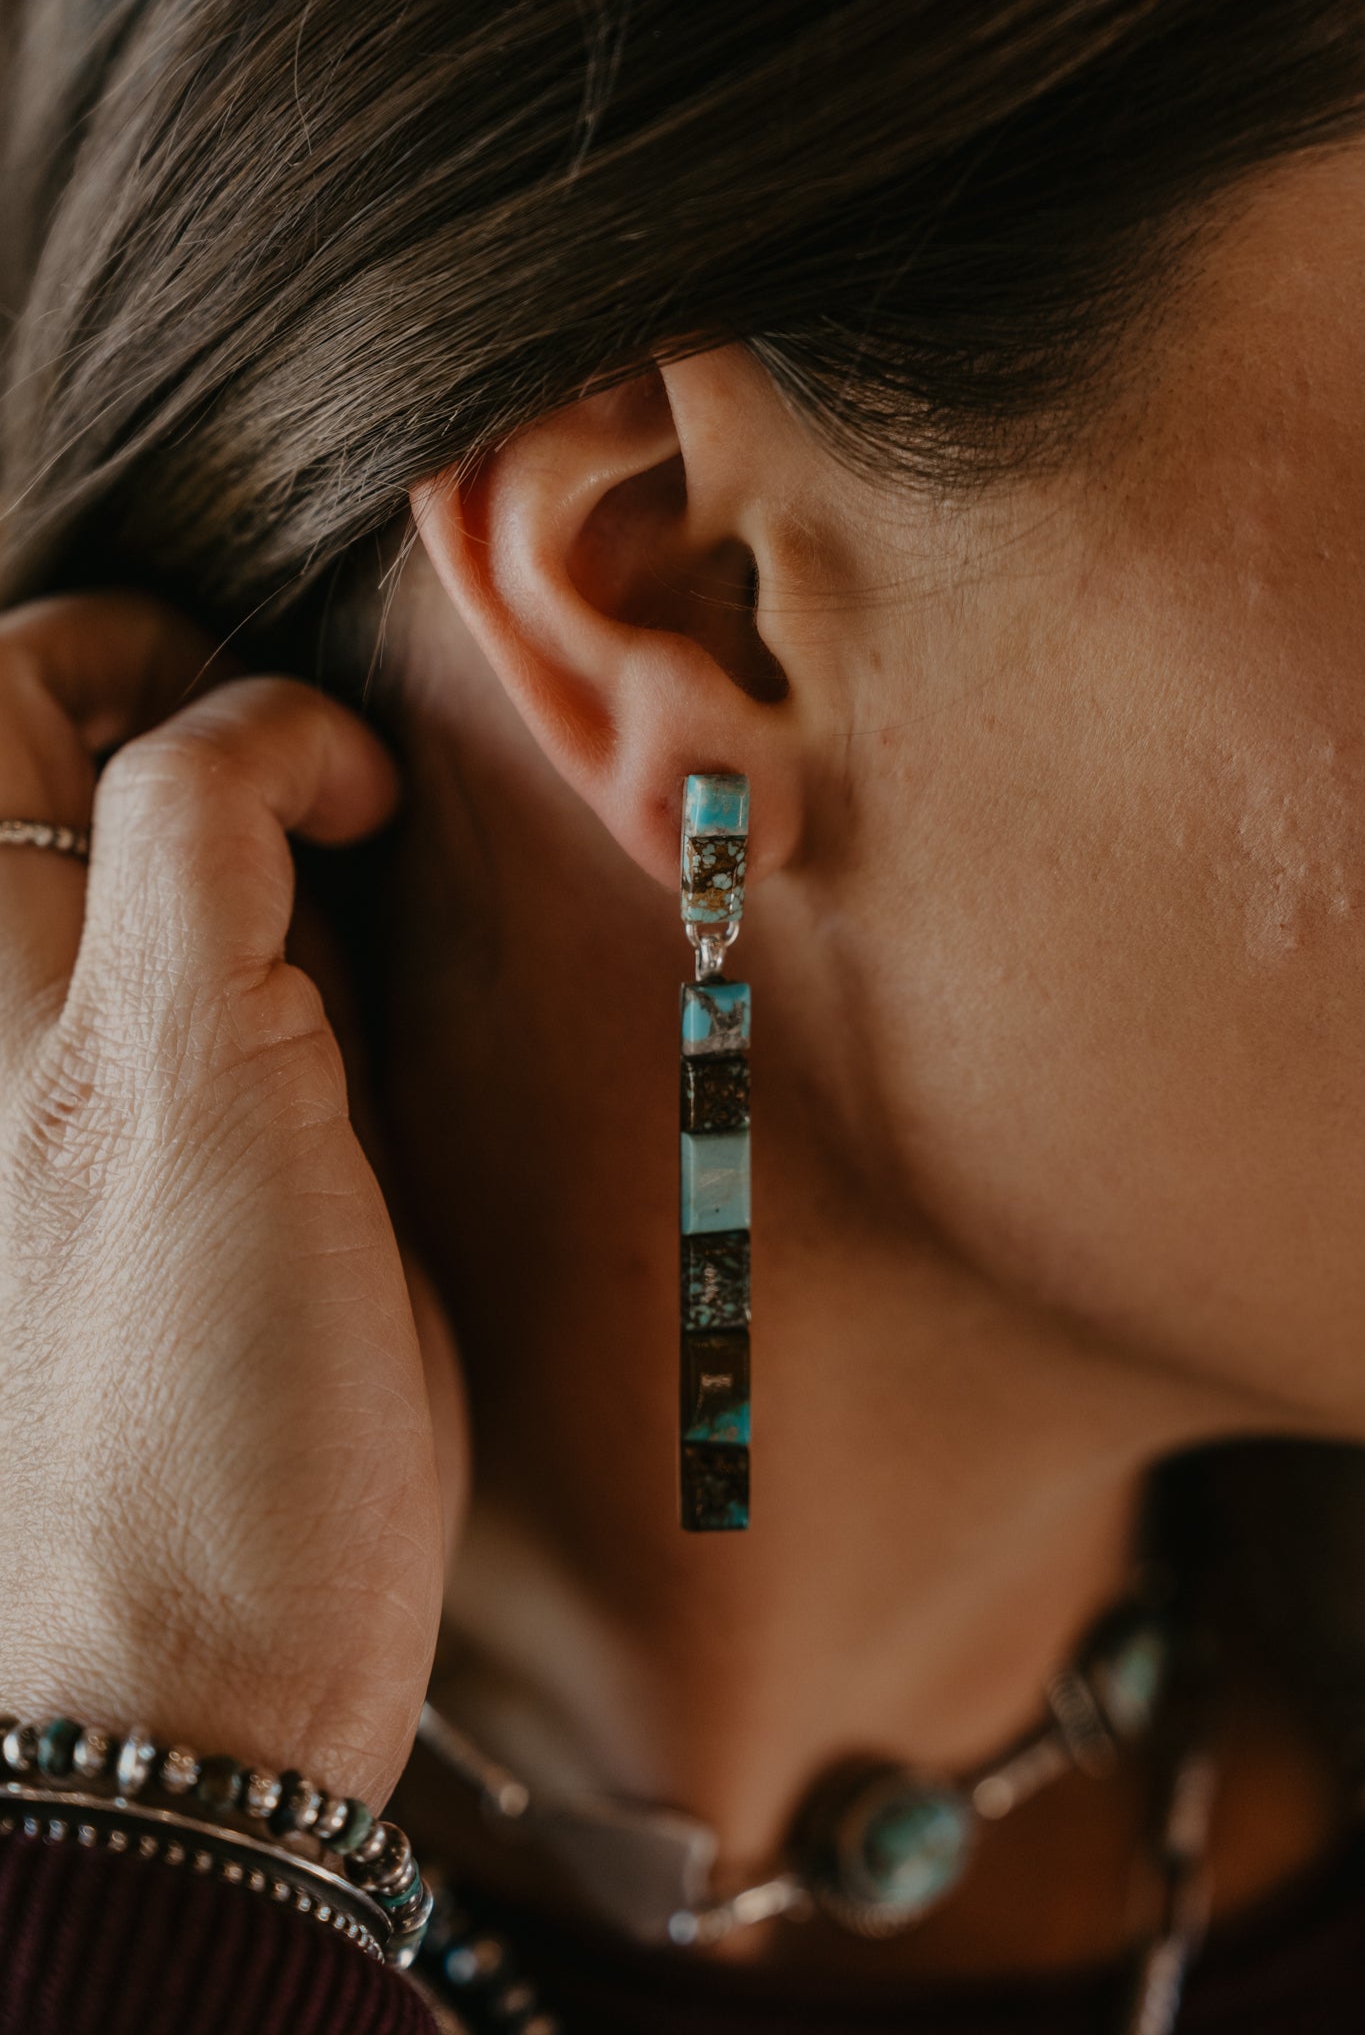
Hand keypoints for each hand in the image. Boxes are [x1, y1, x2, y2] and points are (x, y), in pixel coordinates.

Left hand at [0, 594, 461, 1805]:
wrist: (213, 1667)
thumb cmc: (195, 1414)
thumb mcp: (181, 1091)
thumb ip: (199, 861)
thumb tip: (261, 730)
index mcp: (9, 988)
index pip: (14, 699)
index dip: (157, 660)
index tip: (314, 752)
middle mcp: (37, 1022)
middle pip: (52, 755)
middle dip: (196, 712)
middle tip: (326, 777)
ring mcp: (118, 1097)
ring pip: (153, 870)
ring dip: (265, 839)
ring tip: (367, 896)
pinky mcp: (209, 1173)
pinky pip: (249, 996)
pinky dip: (319, 957)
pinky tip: (378, 1033)